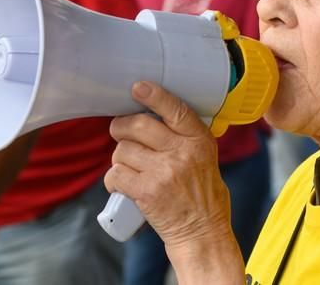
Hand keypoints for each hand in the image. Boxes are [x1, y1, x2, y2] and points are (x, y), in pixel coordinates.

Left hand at [104, 81, 231, 248]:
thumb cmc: (202, 194)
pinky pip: (116, 174)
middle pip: (138, 125)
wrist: (202, 232)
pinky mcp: (147, 192)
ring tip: (129, 168)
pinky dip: (114, 180)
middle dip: (121, 127)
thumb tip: (151, 115)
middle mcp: (182, 153)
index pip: (175, 109)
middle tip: (120, 132)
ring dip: (119, 158)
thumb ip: (184, 137)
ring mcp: (164, 172)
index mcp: (199, 141)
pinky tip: (122, 185)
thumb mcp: (206, 158)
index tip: (138, 87)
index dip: (154, 95)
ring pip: (123, 150)